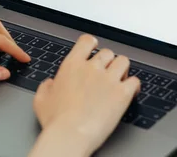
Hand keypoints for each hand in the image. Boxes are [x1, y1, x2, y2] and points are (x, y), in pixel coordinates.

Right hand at [29, 35, 139, 156]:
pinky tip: (130, 92)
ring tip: (119, 80)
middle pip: (107, 52)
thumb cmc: (55, 121)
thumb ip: (46, 87)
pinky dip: (134, 86)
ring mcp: (109, 79)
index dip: (92, 44)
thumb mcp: (41, 100)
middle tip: (105, 74)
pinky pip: (135, 81)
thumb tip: (50, 84)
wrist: (70, 135)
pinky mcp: (123, 93)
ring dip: (122, 70)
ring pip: (123, 61)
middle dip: (108, 62)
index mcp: (72, 65)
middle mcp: (92, 68)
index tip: (94, 48)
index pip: (86, 41)